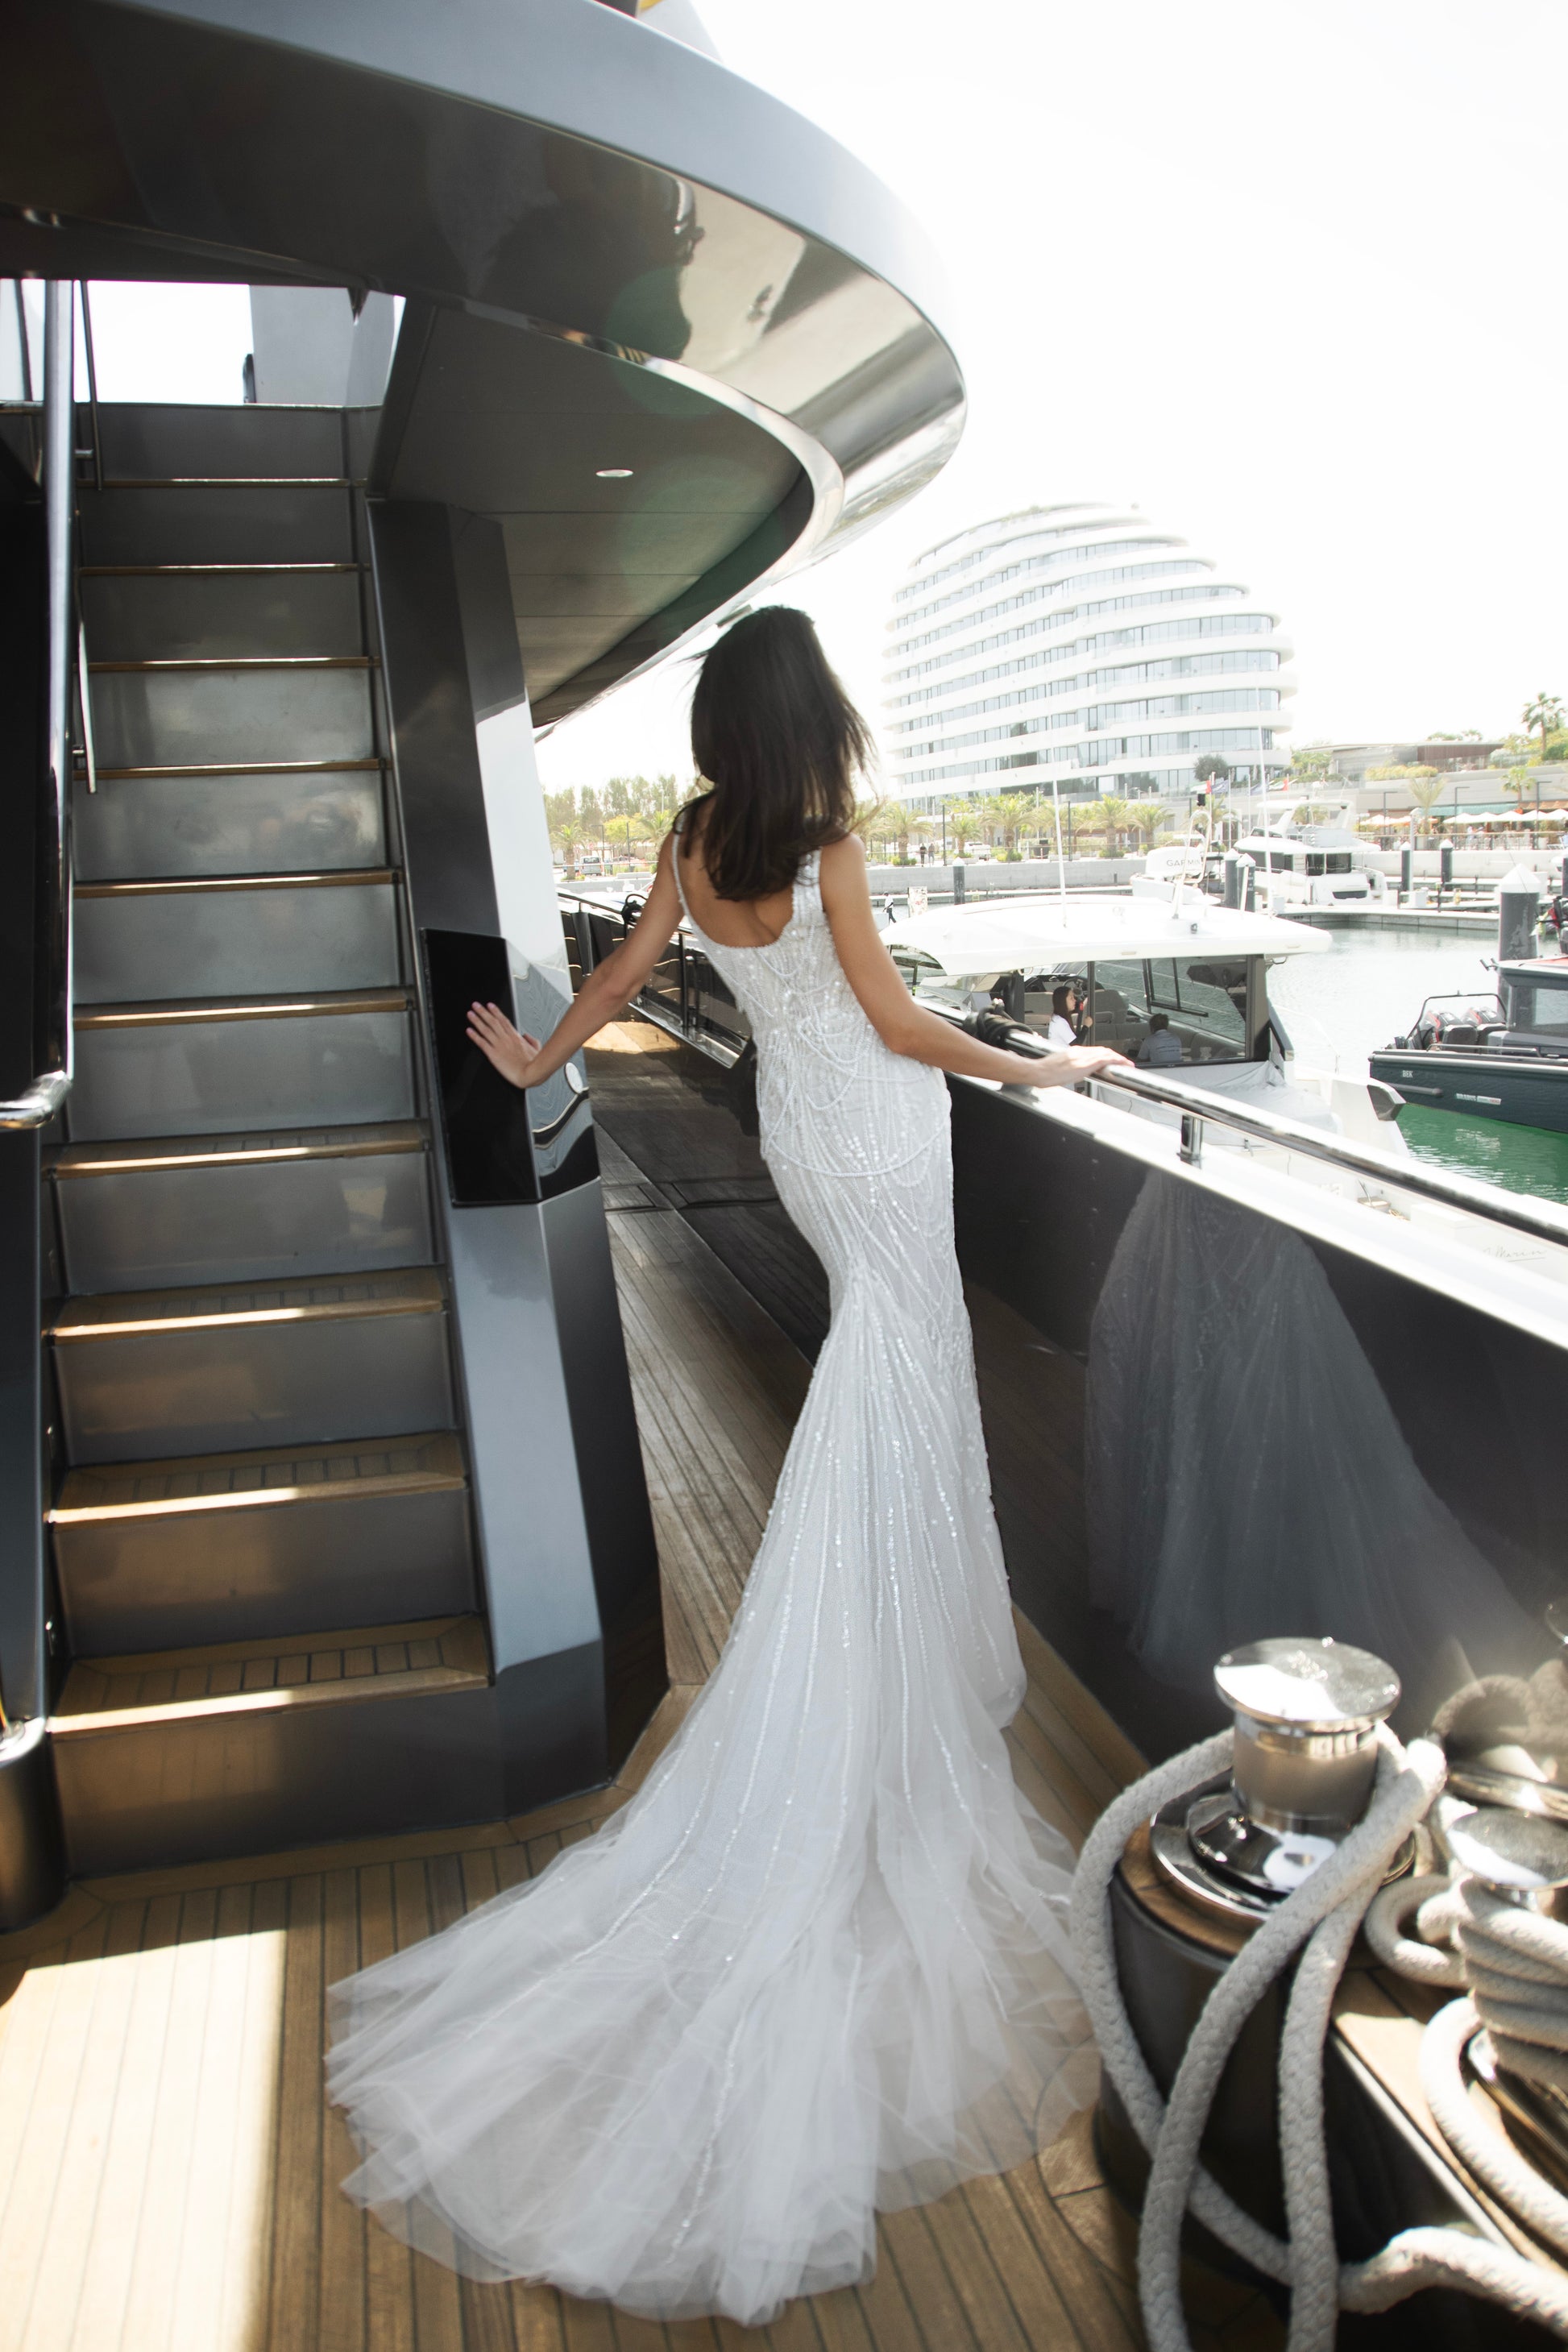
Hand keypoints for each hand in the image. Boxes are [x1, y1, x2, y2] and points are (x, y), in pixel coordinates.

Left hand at [466, 1001, 543, 1088]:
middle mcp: (506, 1038)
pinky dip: (474, 1036)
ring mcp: (499, 1045)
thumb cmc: (534, 1064)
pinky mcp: (493, 1054)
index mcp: (516, 1037)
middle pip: (492, 1021)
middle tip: (475, 1005)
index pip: (503, 1020)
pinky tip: (469, 1031)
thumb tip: (527, 1035)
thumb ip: (531, 1040)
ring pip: (485, 1029)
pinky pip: (482, 1043)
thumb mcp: (537, 1049)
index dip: (495, 1011)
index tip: (490, 1005)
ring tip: (470, 1014)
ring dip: (476, 1020)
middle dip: (483, 1012)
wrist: (530, 1074)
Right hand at [1014, 1043, 1131, 1085]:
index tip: (1112, 1059)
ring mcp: (1082, 1057)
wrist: (1037, 1071)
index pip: (1094, 1051)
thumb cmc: (1043, 1070)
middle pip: (1102, 1050)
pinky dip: (1114, 1060)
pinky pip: (1103, 1059)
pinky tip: (1120, 1063)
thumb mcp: (1058, 1064)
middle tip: (1123, 1062)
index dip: (1106, 1054)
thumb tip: (1073, 1069)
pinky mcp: (1083, 1064)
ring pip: (1105, 1053)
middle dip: (1114, 1056)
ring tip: (1125, 1063)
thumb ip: (1068, 1064)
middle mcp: (1079, 1052)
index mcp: (1073, 1051)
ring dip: (1117, 1057)